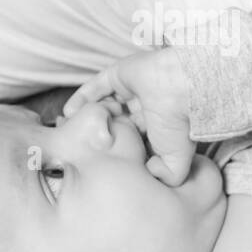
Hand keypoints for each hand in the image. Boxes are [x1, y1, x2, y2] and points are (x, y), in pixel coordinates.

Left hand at [63, 48, 193, 185]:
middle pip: (116, 123)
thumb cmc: (178, 126)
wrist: (182, 90)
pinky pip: (97, 86)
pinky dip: (83, 97)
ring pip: (106, 105)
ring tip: (71, 131)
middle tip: (80, 147)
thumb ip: (166, 177)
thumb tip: (148, 176)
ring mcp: (132, 91)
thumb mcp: (176, 164)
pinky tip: (69, 112)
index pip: (132, 141)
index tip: (102, 163)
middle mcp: (145, 109)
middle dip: (101, 134)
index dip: (118, 151)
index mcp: (158, 128)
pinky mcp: (120, 75)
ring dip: (90, 117)